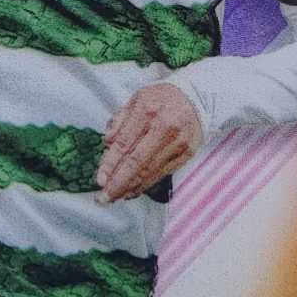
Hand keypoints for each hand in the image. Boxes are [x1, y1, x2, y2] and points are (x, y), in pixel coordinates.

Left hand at [96, 82, 202, 203]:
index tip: (99, 181)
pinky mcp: (187, 153)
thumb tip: (106, 141)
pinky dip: (145, 184)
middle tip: (103, 198)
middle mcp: (165, 127)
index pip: (124, 144)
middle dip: (118, 183)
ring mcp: (178, 142)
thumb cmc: (161, 98)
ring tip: (114, 197)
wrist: (197, 97)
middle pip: (137, 163)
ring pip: (150, 171)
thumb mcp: (136, 99)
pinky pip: (162, 173)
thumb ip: (120, 120)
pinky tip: (132, 191)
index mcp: (147, 111)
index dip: (110, 165)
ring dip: (130, 187)